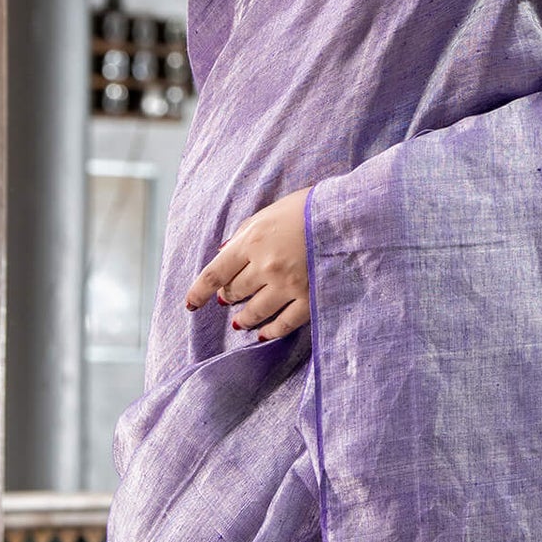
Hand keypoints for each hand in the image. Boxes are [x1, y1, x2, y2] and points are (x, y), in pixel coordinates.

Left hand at [184, 185, 314, 341]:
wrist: (350, 214)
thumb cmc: (310, 207)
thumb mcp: (271, 211)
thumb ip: (246, 232)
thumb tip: (224, 252)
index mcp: (252, 241)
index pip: (214, 273)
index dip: (198, 292)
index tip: (191, 304)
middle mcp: (265, 266)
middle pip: (235, 292)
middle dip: (229, 296)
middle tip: (228, 299)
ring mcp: (287, 285)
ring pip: (255, 311)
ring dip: (244, 318)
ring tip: (240, 322)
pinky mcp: (308, 299)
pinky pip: (283, 323)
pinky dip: (270, 331)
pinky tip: (263, 334)